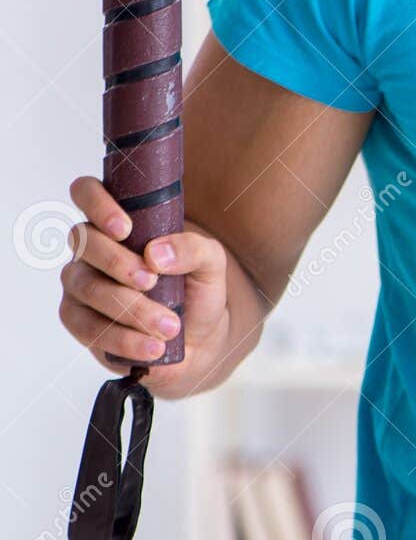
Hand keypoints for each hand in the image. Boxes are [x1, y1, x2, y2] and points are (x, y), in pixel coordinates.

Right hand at [58, 177, 233, 399]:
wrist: (199, 340)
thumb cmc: (198, 290)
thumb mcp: (212, 264)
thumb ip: (194, 248)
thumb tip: (156, 253)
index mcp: (119, 223)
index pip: (87, 192)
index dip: (96, 203)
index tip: (124, 228)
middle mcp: (92, 250)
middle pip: (82, 242)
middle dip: (118, 262)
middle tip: (151, 281)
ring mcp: (81, 284)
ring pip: (86, 287)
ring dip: (130, 308)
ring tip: (169, 326)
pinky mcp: (80, 321)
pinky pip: (88, 327)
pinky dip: (123, 338)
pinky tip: (152, 346)